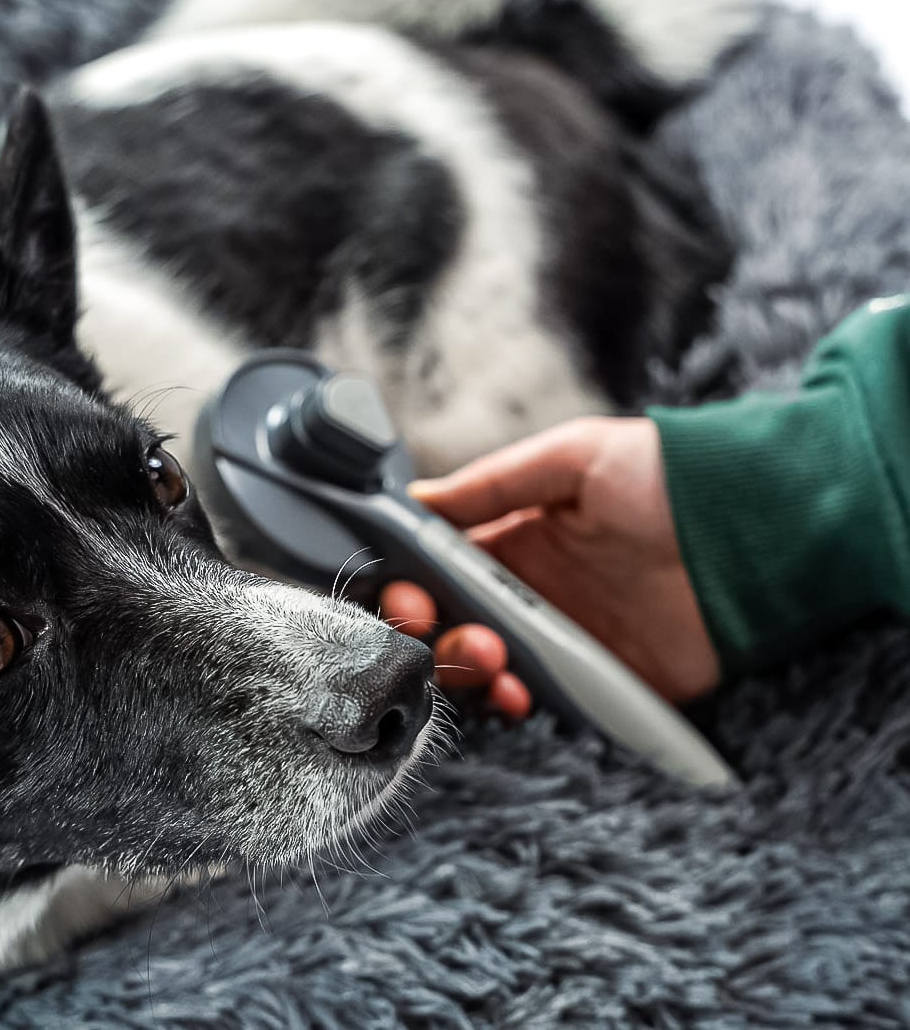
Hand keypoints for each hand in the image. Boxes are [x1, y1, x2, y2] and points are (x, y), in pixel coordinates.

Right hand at [380, 417, 719, 715]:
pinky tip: (517, 689)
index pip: (437, 565)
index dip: (410, 580)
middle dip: (431, 628)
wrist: (754, 536)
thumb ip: (494, 481)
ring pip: (481, 666)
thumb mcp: (575, 456)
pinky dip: (511, 701)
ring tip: (493, 655)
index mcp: (514, 535)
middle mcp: (527, 590)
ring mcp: (557, 638)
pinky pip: (534, 701)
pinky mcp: (591, 681)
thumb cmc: (669, 478)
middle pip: (448, 620)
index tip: (405, 589)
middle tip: (442, 624)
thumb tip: (418, 496)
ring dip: (468, 666)